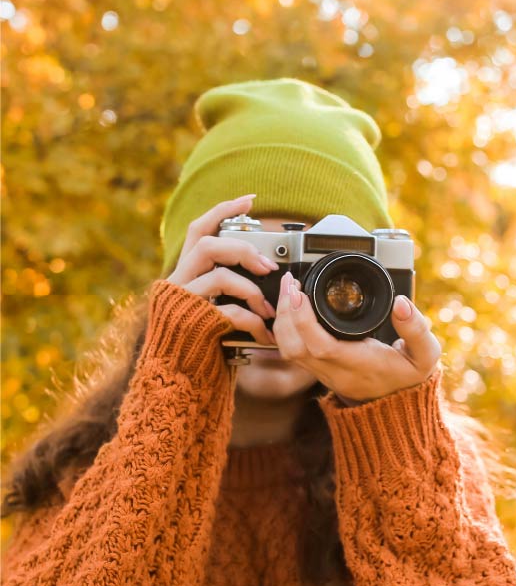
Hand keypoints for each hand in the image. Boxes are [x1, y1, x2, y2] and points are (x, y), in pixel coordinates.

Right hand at [164, 194, 278, 345]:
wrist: (178, 385)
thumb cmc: (201, 347)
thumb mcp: (215, 310)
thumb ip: (228, 287)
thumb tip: (266, 271)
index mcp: (184, 274)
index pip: (200, 230)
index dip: (223, 211)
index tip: (251, 200)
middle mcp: (176, 284)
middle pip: (208, 245)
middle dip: (244, 250)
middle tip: (269, 265)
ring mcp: (181, 303)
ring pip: (218, 274)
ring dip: (252, 289)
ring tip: (268, 308)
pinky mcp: (192, 324)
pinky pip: (228, 312)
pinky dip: (253, 321)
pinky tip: (265, 334)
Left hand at [272, 271, 441, 402]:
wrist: (400, 406)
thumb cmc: (410, 377)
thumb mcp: (426, 354)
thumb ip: (417, 329)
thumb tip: (401, 303)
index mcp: (360, 365)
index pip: (322, 346)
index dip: (305, 319)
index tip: (301, 292)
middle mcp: (336, 373)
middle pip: (294, 348)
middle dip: (286, 313)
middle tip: (290, 283)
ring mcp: (324, 374)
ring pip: (288, 351)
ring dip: (282, 319)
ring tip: (289, 290)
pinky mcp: (318, 371)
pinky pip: (292, 352)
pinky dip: (286, 328)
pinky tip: (291, 307)